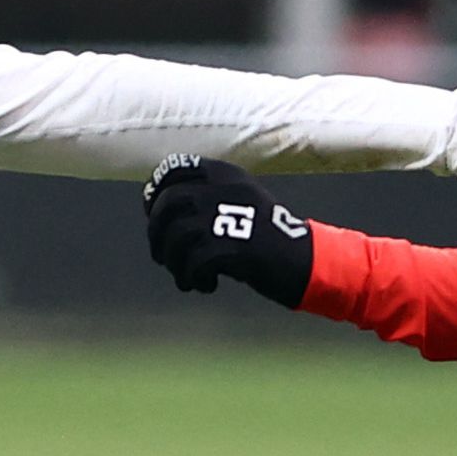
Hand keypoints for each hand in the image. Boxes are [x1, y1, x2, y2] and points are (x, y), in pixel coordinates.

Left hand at [142, 156, 315, 305]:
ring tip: (186, 277)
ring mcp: (232, 217)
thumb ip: (204, 199)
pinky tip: (205, 286)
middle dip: (156, 233)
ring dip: (174, 263)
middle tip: (162, 257)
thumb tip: (156, 213)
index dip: (154, 192)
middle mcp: (226, 190)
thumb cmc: (264, 238)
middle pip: (169, 203)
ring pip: (177, 236)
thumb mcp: (238, 202)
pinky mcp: (237, 248)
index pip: (175, 169)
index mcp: (226, 175)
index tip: (151, 213)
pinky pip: (195, 263)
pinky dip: (193, 279)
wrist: (304, 260)